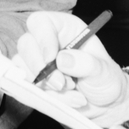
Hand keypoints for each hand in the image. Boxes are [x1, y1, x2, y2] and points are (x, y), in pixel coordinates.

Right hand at [12, 11, 128, 125]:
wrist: (105, 106)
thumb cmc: (106, 80)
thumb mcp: (104, 71)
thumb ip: (87, 64)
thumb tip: (63, 60)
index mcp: (64, 29)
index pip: (40, 22)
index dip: (42, 38)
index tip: (51, 59)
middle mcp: (46, 42)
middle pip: (25, 44)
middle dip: (40, 68)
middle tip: (61, 84)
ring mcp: (37, 62)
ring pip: (23, 68)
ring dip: (45, 86)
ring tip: (72, 91)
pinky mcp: (33, 82)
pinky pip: (25, 88)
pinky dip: (44, 98)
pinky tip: (64, 100)